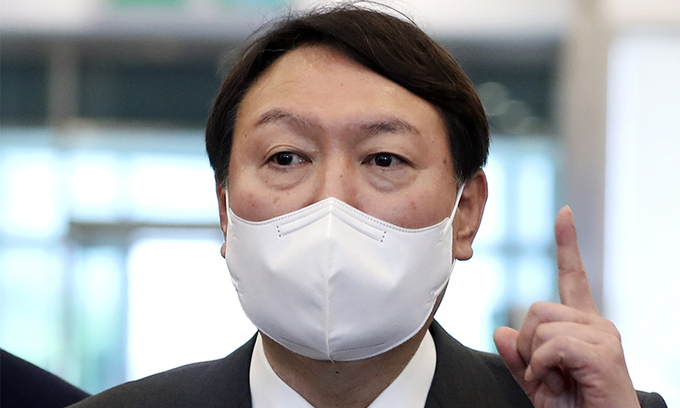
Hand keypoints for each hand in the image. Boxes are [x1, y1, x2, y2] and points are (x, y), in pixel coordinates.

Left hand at [494, 206, 639, 407]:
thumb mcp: (537, 382)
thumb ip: (519, 358)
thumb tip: (502, 331)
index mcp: (582, 326)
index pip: (574, 277)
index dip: (568, 244)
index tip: (563, 213)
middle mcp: (597, 325)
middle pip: (537, 308)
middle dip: (528, 345)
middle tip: (543, 375)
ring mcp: (604, 338)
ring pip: (542, 327)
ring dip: (536, 361)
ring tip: (556, 383)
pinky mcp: (604, 355)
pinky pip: (553, 345)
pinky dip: (543, 369)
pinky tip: (557, 384)